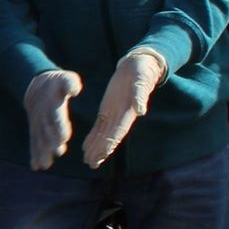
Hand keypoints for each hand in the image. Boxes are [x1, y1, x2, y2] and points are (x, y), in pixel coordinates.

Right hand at [23, 69, 82, 170]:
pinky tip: (36, 167)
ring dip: (42, 152)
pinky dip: (34, 154)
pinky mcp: (35, 130)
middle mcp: (43, 116)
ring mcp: (38, 124)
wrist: (34, 85)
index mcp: (53, 104)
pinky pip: (33, 142)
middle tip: (58, 152)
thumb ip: (70, 83)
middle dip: (52, 142)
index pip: (56, 115)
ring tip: (45, 165)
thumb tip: (75, 90)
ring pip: (40, 139)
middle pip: (47, 130)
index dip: (59, 126)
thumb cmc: (56, 83)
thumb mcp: (65, 78)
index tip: (64, 137)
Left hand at [82, 48, 166, 166]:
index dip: (110, 143)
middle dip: (101, 150)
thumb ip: (141, 95)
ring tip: (88, 160)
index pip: (118, 131)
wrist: (139, 64)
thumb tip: (141, 111)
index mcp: (129, 111)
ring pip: (103, 134)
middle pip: (109, 137)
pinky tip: (86, 146)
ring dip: (96, 147)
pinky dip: (93, 136)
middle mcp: (121, 116)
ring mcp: (114, 113)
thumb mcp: (141, 80)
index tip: (103, 154)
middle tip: (90, 163)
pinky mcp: (108, 108)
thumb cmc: (142, 72)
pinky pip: (99, 125)